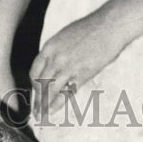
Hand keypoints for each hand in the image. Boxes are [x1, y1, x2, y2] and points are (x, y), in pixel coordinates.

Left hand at [30, 5, 124, 120]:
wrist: (108, 25)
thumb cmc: (90, 28)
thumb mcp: (65, 36)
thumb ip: (57, 50)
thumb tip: (53, 64)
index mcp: (50, 47)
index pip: (35, 70)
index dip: (34, 84)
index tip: (35, 93)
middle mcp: (55, 58)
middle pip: (40, 83)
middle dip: (37, 99)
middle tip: (35, 111)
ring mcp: (68, 66)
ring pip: (50, 90)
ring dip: (44, 105)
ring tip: (41, 116)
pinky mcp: (82, 74)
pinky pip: (66, 93)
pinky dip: (58, 103)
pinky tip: (53, 111)